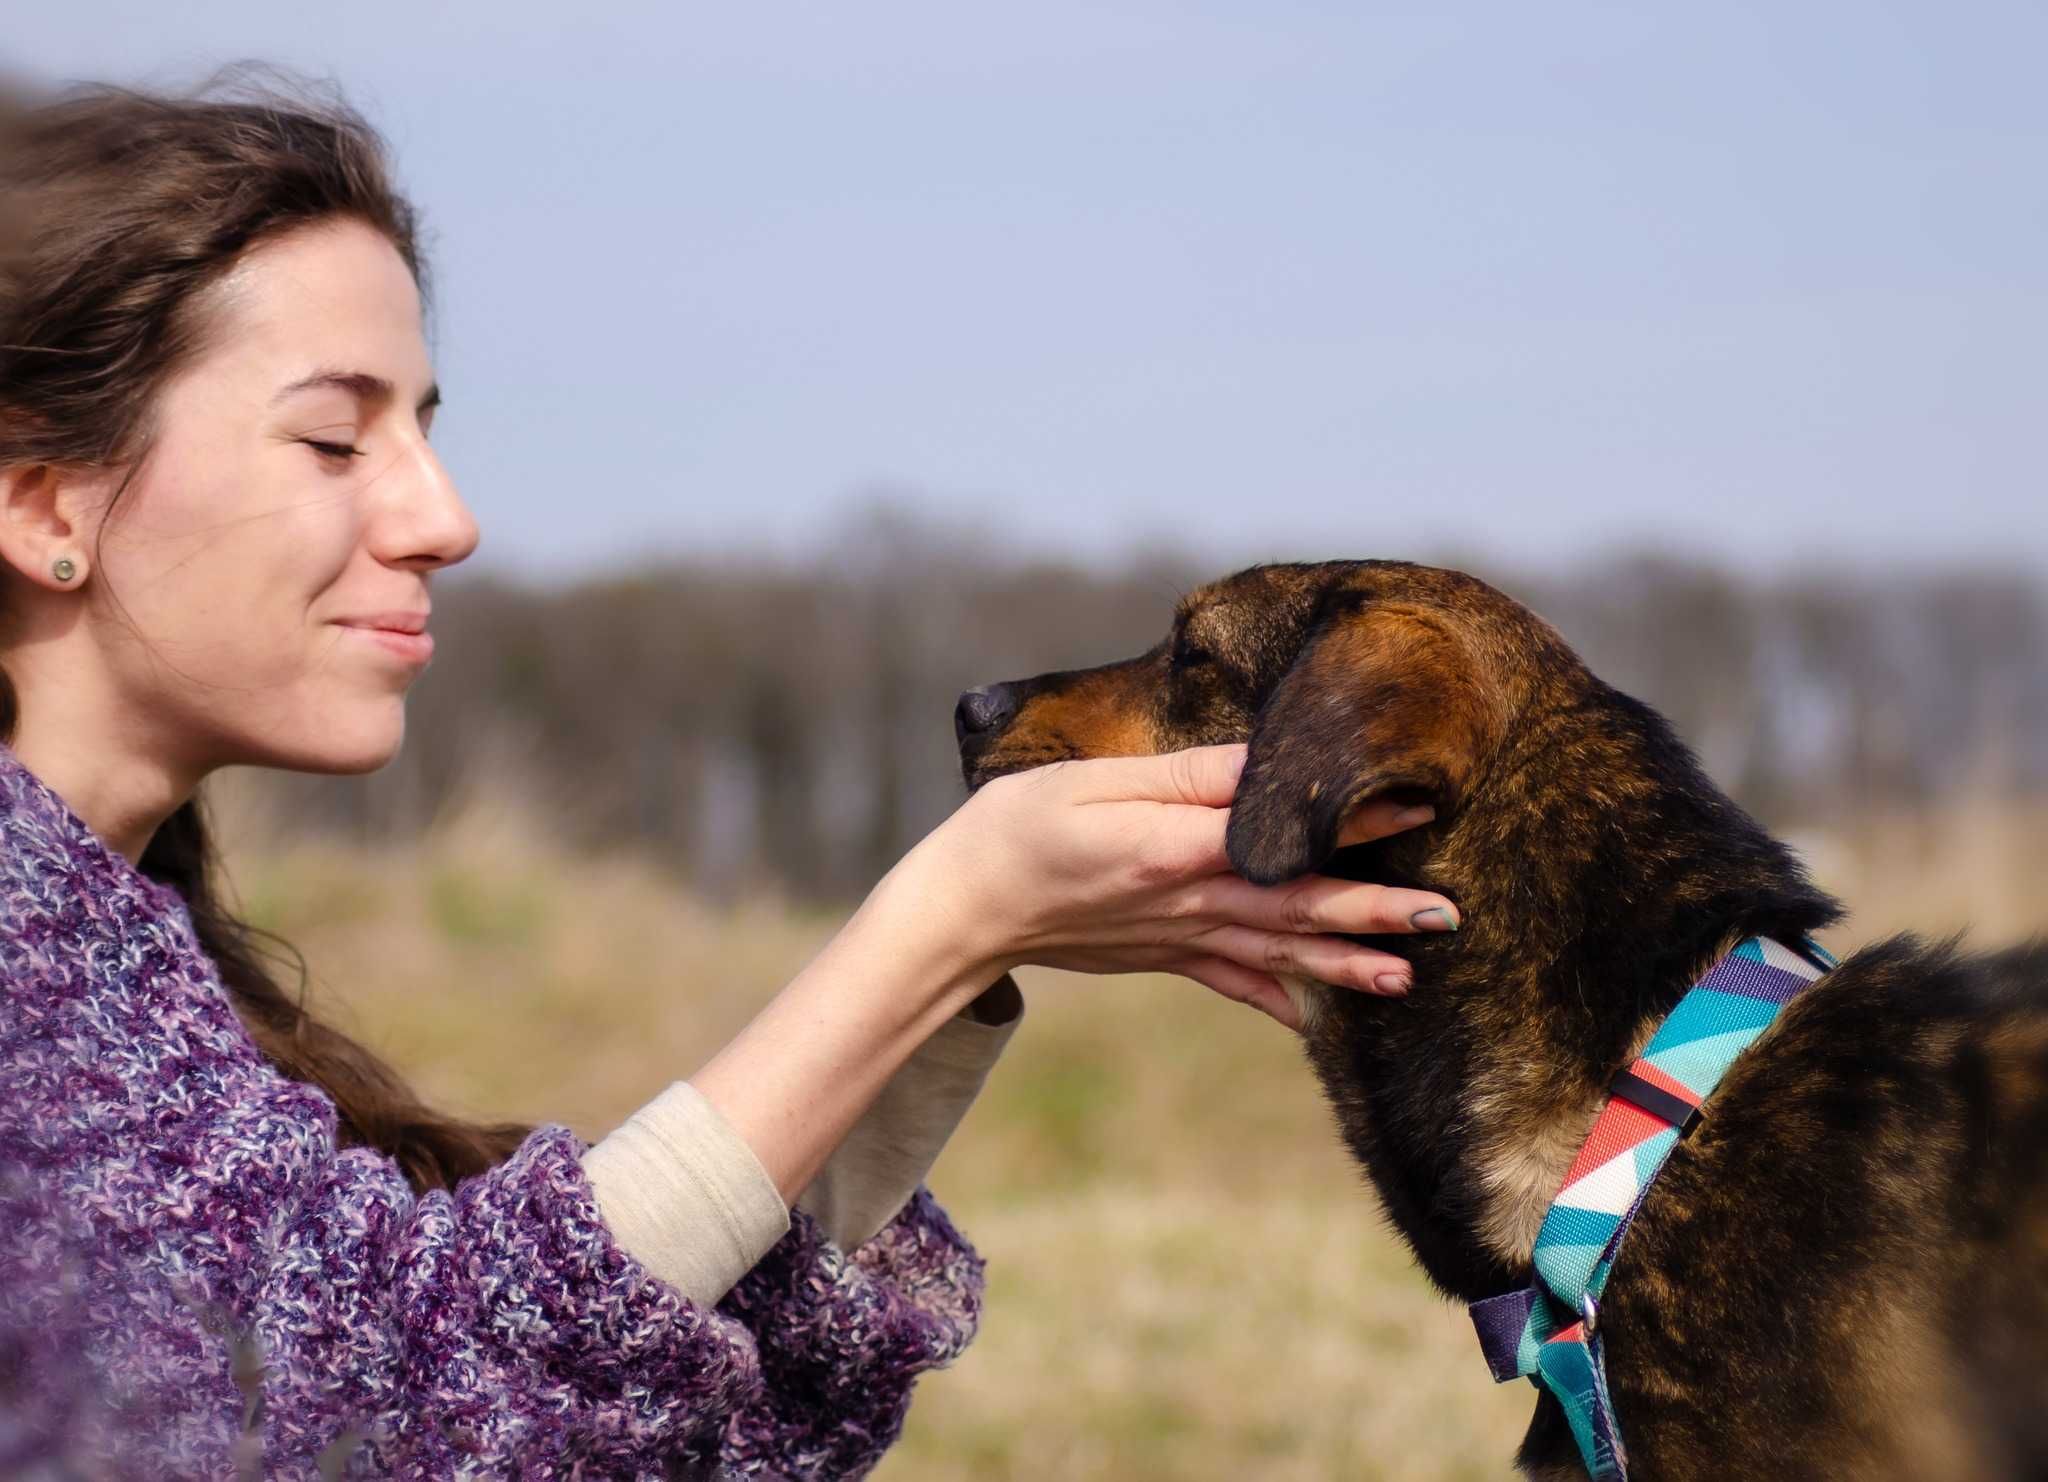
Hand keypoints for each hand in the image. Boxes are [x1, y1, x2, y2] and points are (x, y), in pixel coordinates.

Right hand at [909, 742, 1459, 1029]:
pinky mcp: (1163, 956)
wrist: (962, 911)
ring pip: (1276, 955)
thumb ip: (1180, 776)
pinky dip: (1280, 1001)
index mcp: (1170, 848)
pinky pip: (1233, 983)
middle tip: (1447, 918)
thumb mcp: (1088, 779)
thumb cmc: (1017, 828)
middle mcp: (1185, 902)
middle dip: (1374, 914)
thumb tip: (1259, 766)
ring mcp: (1176, 938)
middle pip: (1295, 909)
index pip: (1277, 837)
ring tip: (1409, 980)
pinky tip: (1318, 1020)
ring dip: (1345, 967)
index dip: (1349, 826)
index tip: (1416, 812)